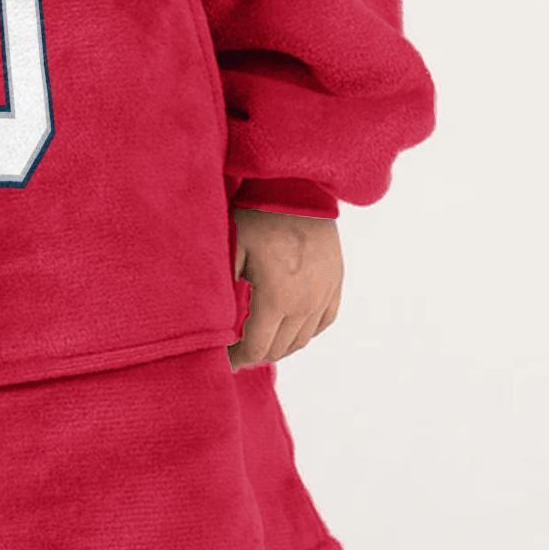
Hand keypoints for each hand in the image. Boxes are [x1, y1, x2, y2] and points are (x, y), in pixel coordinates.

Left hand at [228, 208, 342, 367]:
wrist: (297, 189)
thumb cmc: (257, 216)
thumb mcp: (231, 250)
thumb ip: (223, 290)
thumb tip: (212, 323)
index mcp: (277, 298)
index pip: (257, 348)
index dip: (238, 359)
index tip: (224, 360)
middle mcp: (305, 303)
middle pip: (279, 348)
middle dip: (256, 353)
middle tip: (237, 350)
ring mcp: (324, 294)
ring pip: (302, 340)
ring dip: (279, 345)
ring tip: (259, 339)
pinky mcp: (336, 283)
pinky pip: (322, 322)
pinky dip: (304, 331)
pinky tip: (288, 327)